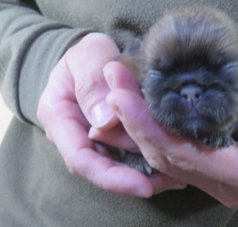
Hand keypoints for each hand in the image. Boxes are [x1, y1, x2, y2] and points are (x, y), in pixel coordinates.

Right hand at [37, 33, 184, 197]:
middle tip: (174, 180)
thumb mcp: (88, 54)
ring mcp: (90, 140)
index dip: (110, 177)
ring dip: (147, 172)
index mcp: (57, 116)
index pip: (80, 158)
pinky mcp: (109, 140)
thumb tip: (104, 122)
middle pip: (101, 168)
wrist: (91, 56)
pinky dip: (150, 161)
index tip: (143, 186)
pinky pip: (128, 155)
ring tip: (180, 175)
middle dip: (135, 178)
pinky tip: (174, 164)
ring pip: (117, 165)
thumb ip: (92, 82)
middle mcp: (71, 135)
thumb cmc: (87, 52)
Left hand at [104, 43, 237, 207]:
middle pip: (168, 159)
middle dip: (133, 120)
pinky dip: (146, 134)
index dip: (151, 126)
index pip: (191, 153)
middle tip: (111, 81)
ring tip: (113, 87)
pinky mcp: (207, 178)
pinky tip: (126, 108)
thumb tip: (230, 41)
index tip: (120, 94)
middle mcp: (233, 188)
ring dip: (133, 126)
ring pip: (162, 162)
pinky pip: (168, 160)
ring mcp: (217, 187)